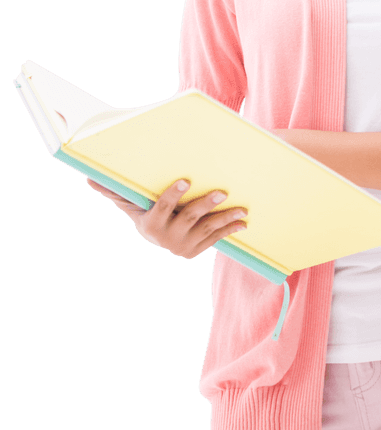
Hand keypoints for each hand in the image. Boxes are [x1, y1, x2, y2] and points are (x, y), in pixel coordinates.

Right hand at [86, 178, 247, 259]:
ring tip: (241, 208)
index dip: (173, 194)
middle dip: (206, 204)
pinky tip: (242, 222)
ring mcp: (183, 247)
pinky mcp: (196, 251)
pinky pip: (215, 239)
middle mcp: (166, 239)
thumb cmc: (144, 214)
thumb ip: (114, 192)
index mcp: (151, 225)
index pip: (163, 207)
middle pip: (189, 218)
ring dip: (225, 218)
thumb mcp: (130, 205)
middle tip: (222, 191)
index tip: (185, 180)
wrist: (156, 241)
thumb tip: (89, 178)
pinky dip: (229, 231)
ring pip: (206, 229)